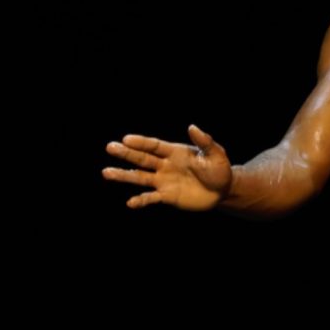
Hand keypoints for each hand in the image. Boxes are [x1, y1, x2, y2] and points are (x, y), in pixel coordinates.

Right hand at [102, 124, 231, 209]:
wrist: (223, 191)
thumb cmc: (219, 170)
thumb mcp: (216, 154)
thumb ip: (205, 142)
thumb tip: (192, 127)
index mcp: (175, 152)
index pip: (154, 146)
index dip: (141, 142)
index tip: (126, 139)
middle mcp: (165, 165)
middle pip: (142, 159)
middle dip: (126, 154)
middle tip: (110, 147)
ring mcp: (164, 180)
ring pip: (140, 177)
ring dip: (124, 176)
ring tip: (106, 172)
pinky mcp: (167, 196)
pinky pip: (151, 198)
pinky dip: (141, 200)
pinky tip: (130, 203)